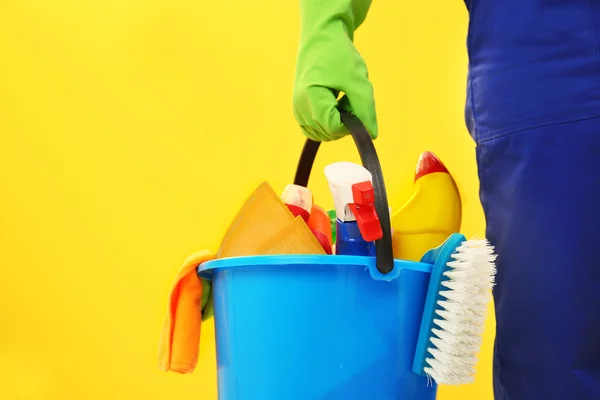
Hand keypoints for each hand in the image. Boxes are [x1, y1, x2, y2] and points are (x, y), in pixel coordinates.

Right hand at [292, 0, 377, 141]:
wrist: (321, 37)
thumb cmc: (339, 55)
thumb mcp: (357, 80)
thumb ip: (365, 109)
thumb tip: (371, 135)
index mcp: (311, 97)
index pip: (333, 127)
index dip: (350, 123)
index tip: (356, 104)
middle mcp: (299, 106)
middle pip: (327, 133)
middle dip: (344, 123)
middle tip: (350, 99)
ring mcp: (297, 109)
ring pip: (321, 134)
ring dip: (336, 123)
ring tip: (342, 100)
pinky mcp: (299, 109)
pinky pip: (315, 129)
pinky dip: (328, 123)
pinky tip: (334, 105)